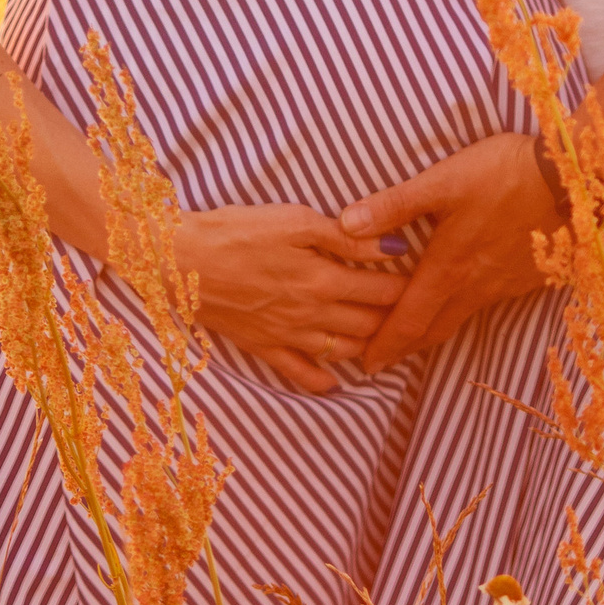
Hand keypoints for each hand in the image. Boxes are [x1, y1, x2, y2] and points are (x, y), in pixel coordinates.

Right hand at [170, 204, 409, 397]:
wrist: (180, 260)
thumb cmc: (236, 231)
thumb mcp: (294, 222)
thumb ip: (346, 238)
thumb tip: (392, 248)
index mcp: (322, 280)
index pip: (381, 290)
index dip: (407, 287)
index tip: (423, 280)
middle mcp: (311, 315)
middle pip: (368, 324)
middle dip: (395, 318)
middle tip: (413, 312)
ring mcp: (287, 336)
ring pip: (343, 351)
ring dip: (369, 347)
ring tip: (386, 338)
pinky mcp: (262, 347)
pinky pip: (299, 374)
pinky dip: (322, 382)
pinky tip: (337, 382)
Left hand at [337, 132, 558, 371]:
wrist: (573, 181)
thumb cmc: (504, 175)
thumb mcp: (442, 182)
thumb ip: (394, 205)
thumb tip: (345, 224)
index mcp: (448, 269)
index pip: (409, 320)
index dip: (385, 345)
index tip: (365, 365)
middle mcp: (475, 286)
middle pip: (434, 328)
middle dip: (405, 348)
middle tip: (381, 362)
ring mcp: (504, 285)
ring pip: (461, 318)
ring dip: (434, 332)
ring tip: (415, 338)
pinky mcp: (527, 277)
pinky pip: (488, 304)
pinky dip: (465, 312)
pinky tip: (464, 301)